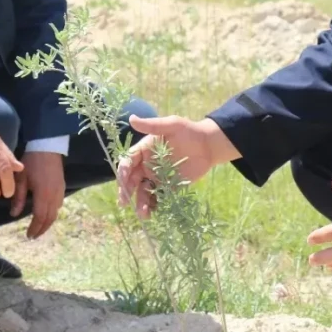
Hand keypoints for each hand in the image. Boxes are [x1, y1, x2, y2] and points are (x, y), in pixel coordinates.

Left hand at [9, 151, 65, 238]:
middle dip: (42, 229)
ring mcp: (60, 191)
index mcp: (43, 194)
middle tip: (34, 236)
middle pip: (50, 218)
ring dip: (48, 222)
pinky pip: (59, 205)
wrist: (47, 147)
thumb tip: (13, 214)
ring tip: (39, 227)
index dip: (35, 228)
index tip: (28, 235)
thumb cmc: (31, 162)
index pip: (40, 217)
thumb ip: (18, 197)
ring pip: (56, 212)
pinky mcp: (63, 187)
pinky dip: (53, 213)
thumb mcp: (21, 179)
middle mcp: (54, 195)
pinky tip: (47, 213)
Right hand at [116, 115, 239, 218]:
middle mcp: (147, 166)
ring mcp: (157, 178)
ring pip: (143, 191)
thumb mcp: (171, 125)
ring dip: (141, 202)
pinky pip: (158, 198)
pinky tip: (154, 213)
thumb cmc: (189, 131)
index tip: (123, 181)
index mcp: (144, 151)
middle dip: (126, 191)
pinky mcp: (169, 187)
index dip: (123, 171)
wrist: (208, 145)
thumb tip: (131, 118)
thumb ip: (152, 125)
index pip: (128, 162)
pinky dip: (154, 206)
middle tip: (125, 202)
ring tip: (143, 213)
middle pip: (131, 180)